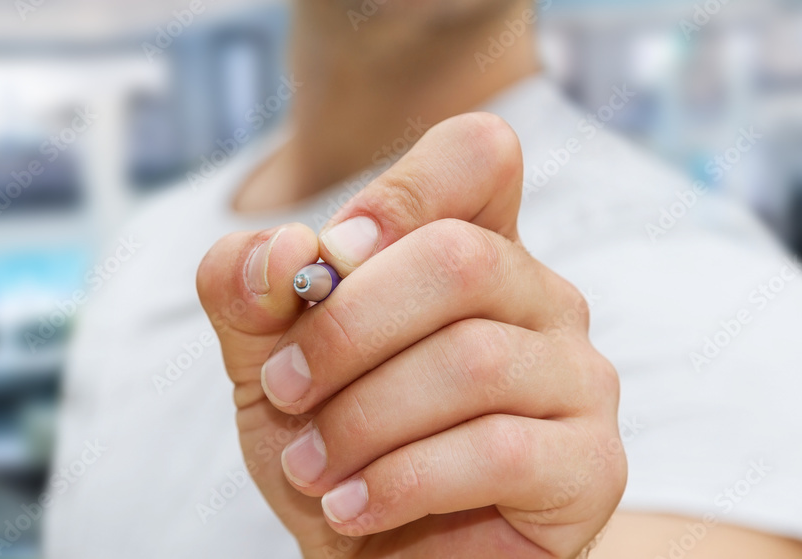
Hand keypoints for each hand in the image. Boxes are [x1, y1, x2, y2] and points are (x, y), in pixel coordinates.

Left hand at [197, 113, 625, 557]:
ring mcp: (578, 378)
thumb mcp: (267, 361)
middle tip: (286, 392)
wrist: (373, 557)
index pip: (477, 154)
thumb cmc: (334, 446)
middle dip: (345, 331)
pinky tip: (355, 509)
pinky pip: (498, 451)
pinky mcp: (592, 466)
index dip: (396, 193)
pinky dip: (400, 482)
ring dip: (362, 421)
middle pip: (457, 258)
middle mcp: (540, 298)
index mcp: (472, 250)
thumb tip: (281, 248)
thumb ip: (250, 291)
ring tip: (314, 469)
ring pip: (470, 362)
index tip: (328, 262)